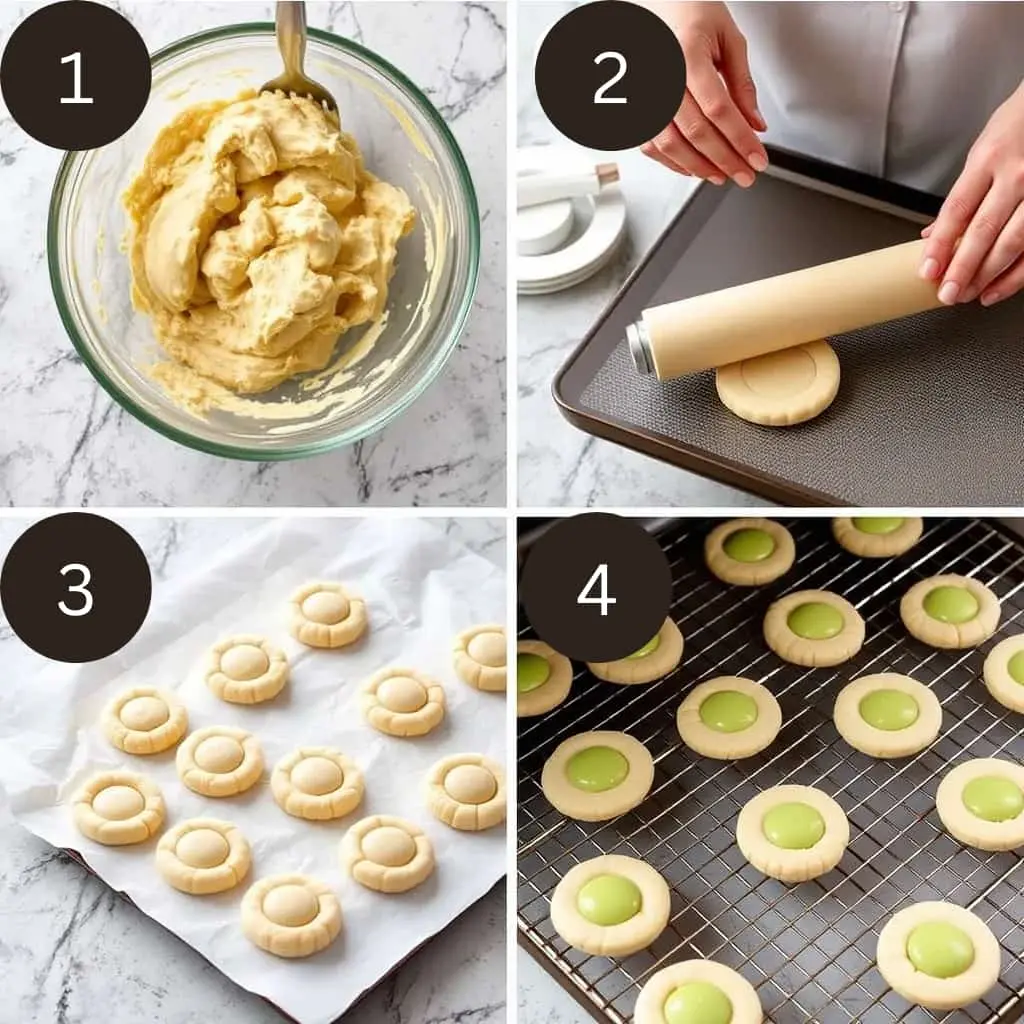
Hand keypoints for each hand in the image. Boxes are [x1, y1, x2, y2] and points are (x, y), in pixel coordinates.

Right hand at [639, 1, 767, 185]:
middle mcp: (661, 77)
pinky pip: (652, 146)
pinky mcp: (636, 109)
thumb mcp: (728, 38)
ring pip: (672, 146)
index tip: (758, 157)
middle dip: (726, 160)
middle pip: (697, 133)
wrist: (655, 5)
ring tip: (724, 174)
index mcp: (687, 53)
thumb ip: (742, 84)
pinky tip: (695, 167)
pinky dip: (675, 163)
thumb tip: (755, 124)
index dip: (741, 140)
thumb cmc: (690, 13)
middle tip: (747, 173)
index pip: (719, 110)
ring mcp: (645, 96)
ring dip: (700, 167)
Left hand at [920, 81, 1023, 306]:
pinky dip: (1016, 275)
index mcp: (989, 159)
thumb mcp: (982, 152)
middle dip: (963, 268)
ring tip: (967, 295)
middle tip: (947, 294)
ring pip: (1014, 243)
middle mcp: (1018, 174)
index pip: (957, 210)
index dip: (941, 244)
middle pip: (984, 230)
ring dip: (988, 276)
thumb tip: (932, 236)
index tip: (927, 270)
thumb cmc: (1017, 128)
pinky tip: (996, 290)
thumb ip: (961, 195)